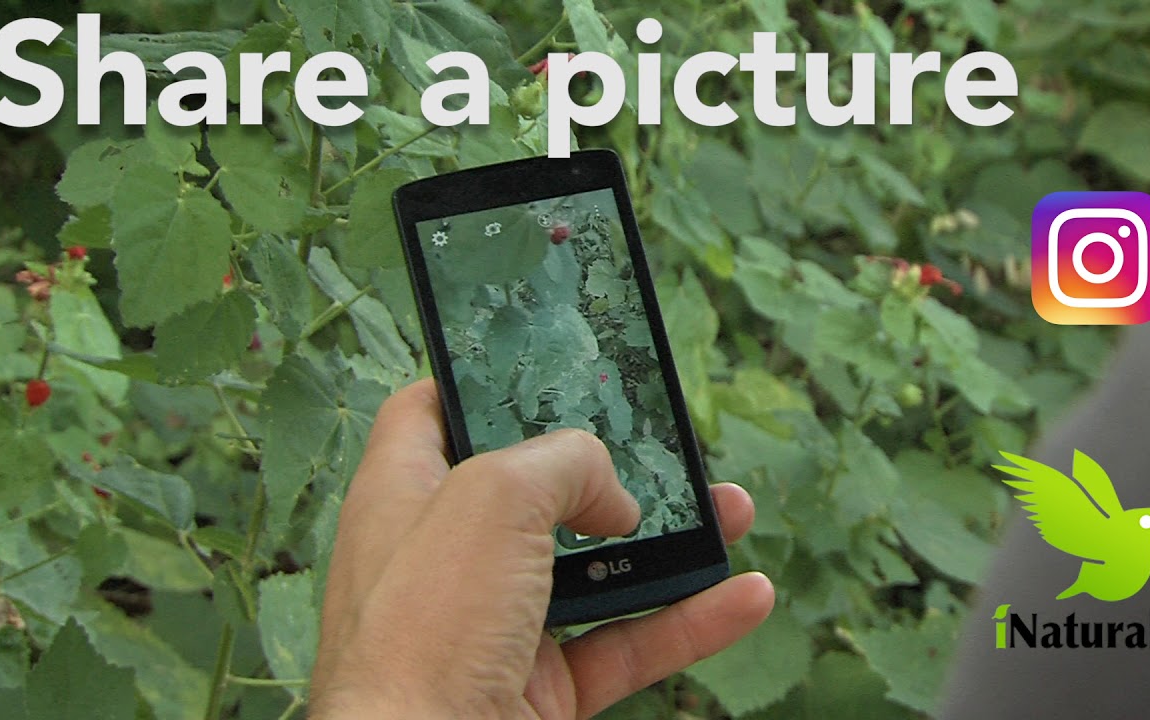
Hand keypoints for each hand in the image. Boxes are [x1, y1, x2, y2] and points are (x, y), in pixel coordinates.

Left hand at [309, 379, 773, 718]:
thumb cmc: (425, 628)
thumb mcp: (493, 496)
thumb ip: (564, 463)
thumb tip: (616, 498)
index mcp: (405, 494)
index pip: (432, 412)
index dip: (483, 380)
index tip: (544, 364)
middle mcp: (447, 557)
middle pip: (537, 492)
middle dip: (612, 466)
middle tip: (663, 443)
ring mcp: (496, 627)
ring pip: (596, 569)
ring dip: (671, 541)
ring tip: (735, 509)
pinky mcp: (539, 688)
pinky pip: (625, 645)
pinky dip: (687, 623)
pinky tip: (743, 596)